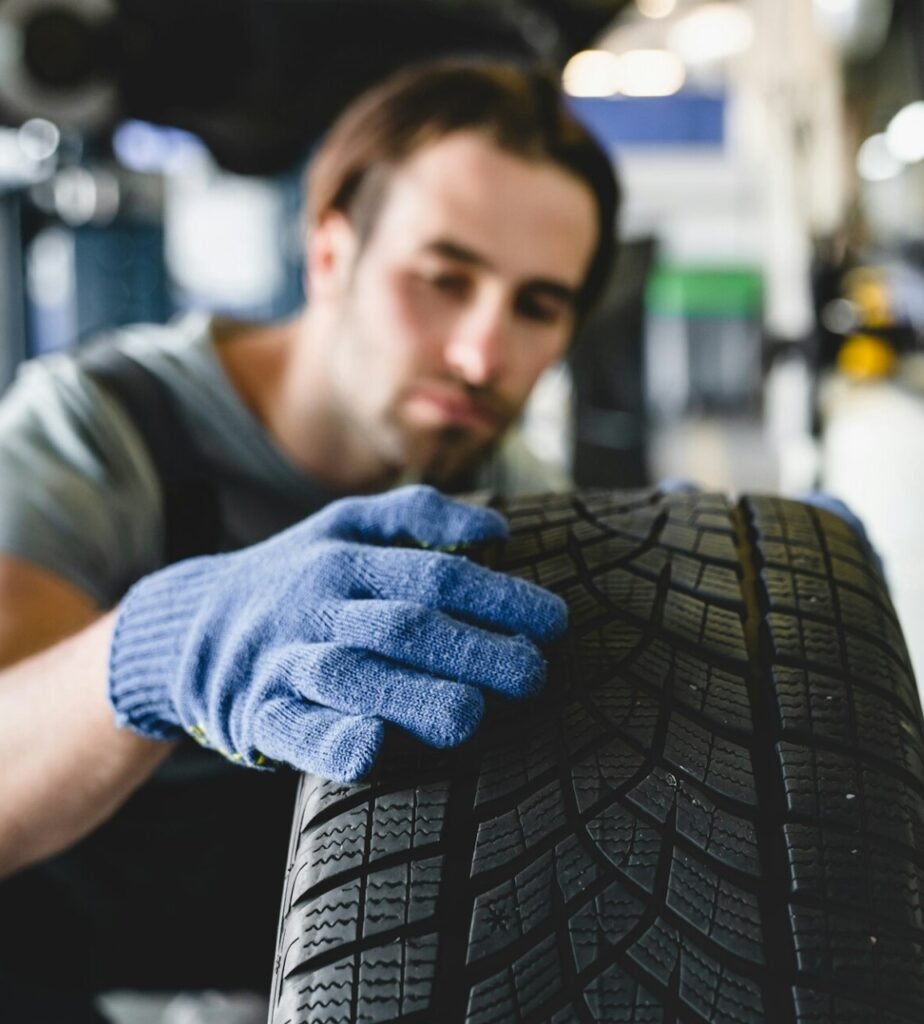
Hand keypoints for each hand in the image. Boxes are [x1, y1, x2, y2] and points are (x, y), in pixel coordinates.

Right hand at [108, 485, 567, 781]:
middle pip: (406, 624)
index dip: (500, 598)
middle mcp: (316, 604)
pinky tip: (374, 746)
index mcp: (345, 556)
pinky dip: (332, 739)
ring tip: (474, 714)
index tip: (554, 623)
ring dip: (417, 695)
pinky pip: (294, 731)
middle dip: (476, 649)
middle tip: (534, 674)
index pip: (436, 575)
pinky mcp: (257, 713)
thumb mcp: (341, 525)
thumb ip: (415, 514)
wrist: (186, 622)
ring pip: (353, 675)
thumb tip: (493, 525)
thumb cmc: (292, 577)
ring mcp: (283, 659)